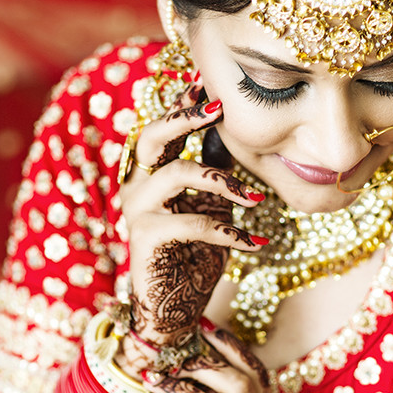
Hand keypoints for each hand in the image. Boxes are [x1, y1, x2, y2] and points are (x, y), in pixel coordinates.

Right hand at [119, 84, 264, 366]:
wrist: (174, 310)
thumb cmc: (194, 255)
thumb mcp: (210, 205)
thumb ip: (214, 171)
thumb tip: (231, 130)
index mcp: (150, 173)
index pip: (162, 128)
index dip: (182, 103)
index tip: (206, 82)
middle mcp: (136, 185)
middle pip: (152, 136)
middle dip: (186, 117)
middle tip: (218, 107)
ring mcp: (136, 210)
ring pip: (177, 173)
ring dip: (223, 182)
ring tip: (256, 201)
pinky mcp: (145, 238)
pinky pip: (192, 222)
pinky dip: (229, 231)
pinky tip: (255, 243)